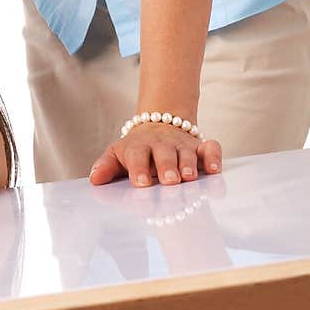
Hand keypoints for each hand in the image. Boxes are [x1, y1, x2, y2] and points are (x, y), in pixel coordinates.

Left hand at [89, 122, 222, 187]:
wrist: (158, 127)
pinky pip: (210, 147)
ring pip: (187, 152)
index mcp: (139, 147)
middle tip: (169, 181)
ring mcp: (181, 145)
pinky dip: (213, 156)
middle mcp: (161, 145)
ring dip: (188, 163)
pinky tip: (215, 169)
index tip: (140, 183)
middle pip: (164, 153)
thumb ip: (106, 167)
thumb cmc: (137, 150)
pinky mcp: (199, 147)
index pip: (137, 155)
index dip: (138, 168)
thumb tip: (94, 180)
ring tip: (188, 177)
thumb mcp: (118, 155)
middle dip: (166, 166)